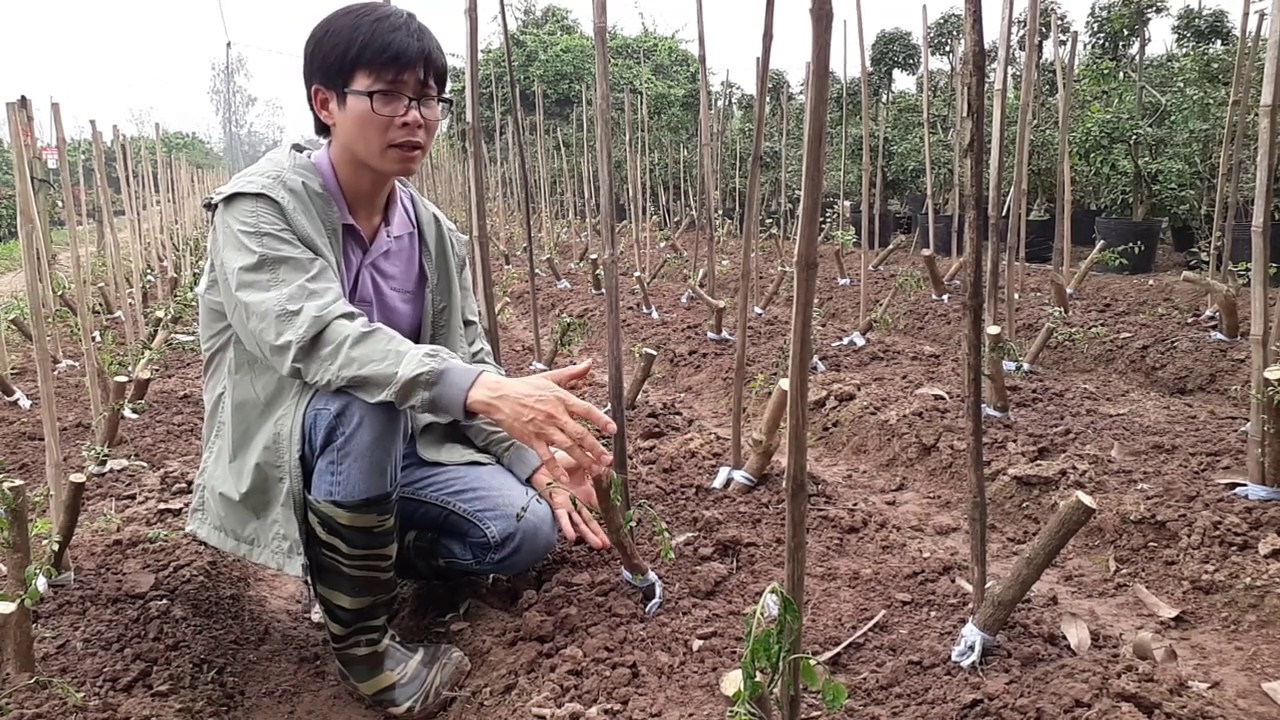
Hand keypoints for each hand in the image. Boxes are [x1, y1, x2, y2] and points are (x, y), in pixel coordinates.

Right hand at [466, 359, 615, 485]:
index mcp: (562, 399)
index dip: (601, 420)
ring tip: (596, 469)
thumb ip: (572, 373)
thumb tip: (589, 363)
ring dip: (583, 459)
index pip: (586, 410)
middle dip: (596, 448)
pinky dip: (555, 468)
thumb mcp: (550, 377)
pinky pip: (546, 457)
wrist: (499, 396)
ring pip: (567, 446)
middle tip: (608, 459)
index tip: (613, 430)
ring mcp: (543, 429)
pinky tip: (564, 479)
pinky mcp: (532, 440)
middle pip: (580, 433)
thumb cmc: (524, 387)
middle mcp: (555, 415)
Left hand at [530, 451, 611, 550]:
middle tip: (609, 545)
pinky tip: (573, 537)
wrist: (540, 462)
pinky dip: (568, 528)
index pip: (600, 506)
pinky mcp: (557, 505)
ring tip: (599, 546)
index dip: (608, 514)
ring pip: (580, 524)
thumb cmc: (559, 461)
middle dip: (600, 533)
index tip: (618, 523)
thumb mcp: (582, 461)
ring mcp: (568, 506)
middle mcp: (578, 502)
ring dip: (589, 535)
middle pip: (591, 521)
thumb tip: (610, 461)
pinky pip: (563, 518)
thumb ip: (595, 463)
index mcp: (586, 492)